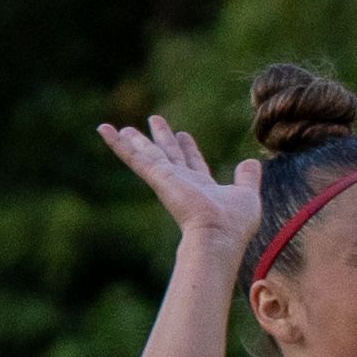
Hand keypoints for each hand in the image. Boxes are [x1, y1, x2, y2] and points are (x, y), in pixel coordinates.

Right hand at [96, 115, 261, 246]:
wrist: (219, 235)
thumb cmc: (234, 224)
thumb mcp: (246, 195)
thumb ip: (248, 178)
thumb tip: (252, 162)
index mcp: (202, 187)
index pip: (193, 163)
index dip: (188, 149)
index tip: (184, 135)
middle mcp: (182, 183)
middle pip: (168, 155)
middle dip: (162, 138)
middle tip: (154, 120)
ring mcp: (167, 179)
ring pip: (147, 155)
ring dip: (135, 141)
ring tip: (123, 127)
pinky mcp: (157, 176)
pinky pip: (134, 156)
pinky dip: (117, 143)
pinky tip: (104, 129)